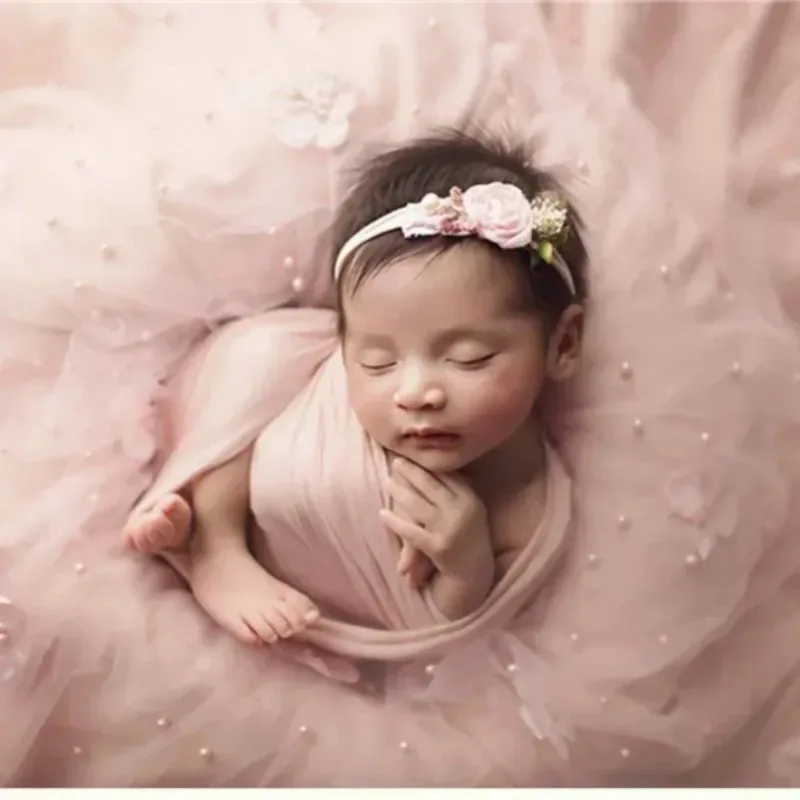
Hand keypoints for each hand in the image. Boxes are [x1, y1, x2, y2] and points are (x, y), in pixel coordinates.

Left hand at [380, 458, 491, 578]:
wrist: (475, 570)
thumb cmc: (468, 533)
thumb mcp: (471, 507)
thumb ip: (457, 488)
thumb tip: (436, 462)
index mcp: (470, 498)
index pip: (445, 475)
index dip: (427, 464)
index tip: (412, 454)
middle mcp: (461, 511)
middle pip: (430, 485)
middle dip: (411, 471)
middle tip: (396, 461)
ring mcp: (449, 529)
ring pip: (418, 506)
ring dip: (399, 492)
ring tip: (386, 481)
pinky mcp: (438, 547)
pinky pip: (411, 532)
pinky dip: (395, 522)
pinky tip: (382, 514)